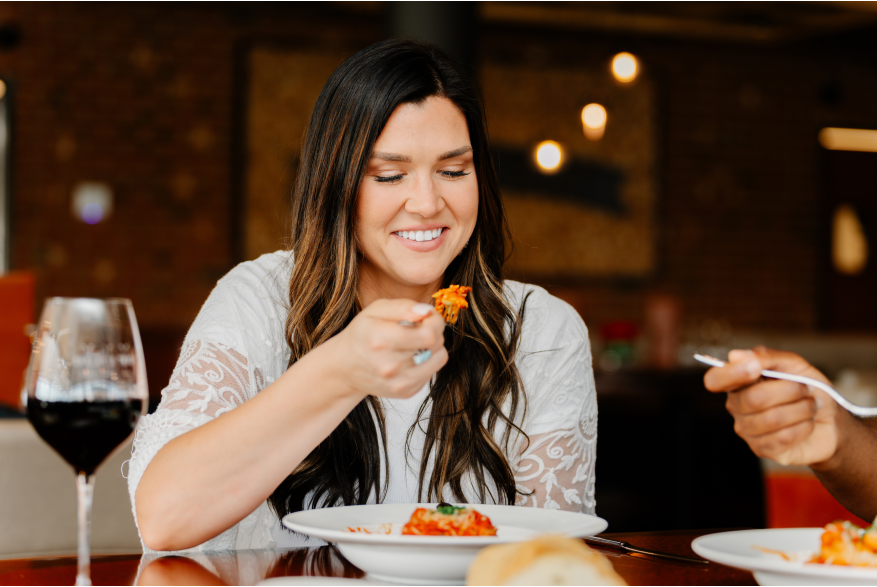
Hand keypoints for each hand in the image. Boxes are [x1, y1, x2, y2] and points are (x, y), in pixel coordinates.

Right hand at [332, 299, 447, 399]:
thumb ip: (402, 306)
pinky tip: (410, 357)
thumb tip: (426, 312)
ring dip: (433, 347)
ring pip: (439, 358)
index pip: (428, 334)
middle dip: (434, 331)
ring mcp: (398, 382)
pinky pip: (432, 372)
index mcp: (380, 339)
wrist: (346, 366)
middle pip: (435, 344)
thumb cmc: (363, 333)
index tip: (427, 316)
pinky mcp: (405, 392)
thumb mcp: (376, 310)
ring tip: (416, 342)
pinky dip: (426, 362)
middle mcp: (389, 365)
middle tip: (420, 328)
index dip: (434, 321)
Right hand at [704, 347, 842, 466]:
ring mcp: (747, 430)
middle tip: (805, 389)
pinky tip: (806, 423)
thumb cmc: (809, 390)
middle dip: (790, 390)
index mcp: (738, 382)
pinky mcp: (762, 449)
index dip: (730, 373)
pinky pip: (784, 437)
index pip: (715, 380)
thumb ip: (765, 357)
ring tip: (809, 406)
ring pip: (772, 419)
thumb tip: (735, 356)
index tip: (754, 368)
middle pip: (754, 398)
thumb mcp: (793, 365)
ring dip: (802, 409)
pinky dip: (804, 427)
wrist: (830, 419)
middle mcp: (736, 406)